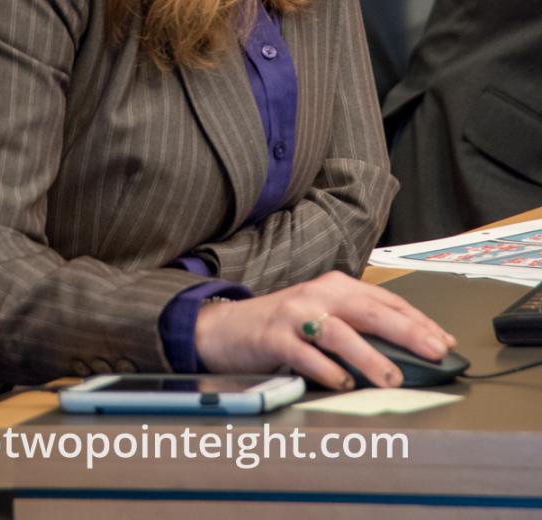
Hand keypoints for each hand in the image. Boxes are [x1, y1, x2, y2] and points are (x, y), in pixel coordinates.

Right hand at [195, 271, 456, 389]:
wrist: (226, 327)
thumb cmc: (282, 325)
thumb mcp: (323, 316)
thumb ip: (357, 327)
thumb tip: (406, 352)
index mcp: (336, 286)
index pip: (386, 301)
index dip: (418, 320)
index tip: (445, 341)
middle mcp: (318, 294)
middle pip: (370, 310)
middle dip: (407, 331)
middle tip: (435, 351)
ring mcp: (295, 314)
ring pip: (340, 332)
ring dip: (369, 356)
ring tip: (392, 377)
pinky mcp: (273, 337)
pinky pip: (304, 353)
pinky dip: (325, 369)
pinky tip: (342, 384)